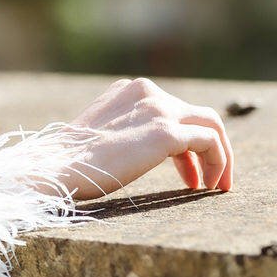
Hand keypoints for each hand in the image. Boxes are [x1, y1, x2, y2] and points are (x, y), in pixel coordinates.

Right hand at [59, 77, 233, 200]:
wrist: (55, 167)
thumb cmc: (69, 162)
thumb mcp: (101, 135)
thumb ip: (126, 130)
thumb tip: (143, 150)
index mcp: (127, 90)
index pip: (172, 108)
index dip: (186, 143)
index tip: (187, 172)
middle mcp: (145, 91)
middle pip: (197, 114)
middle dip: (208, 149)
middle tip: (208, 180)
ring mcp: (158, 108)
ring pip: (212, 124)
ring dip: (221, 156)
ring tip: (215, 186)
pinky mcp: (166, 131)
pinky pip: (210, 141)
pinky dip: (218, 162)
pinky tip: (208, 186)